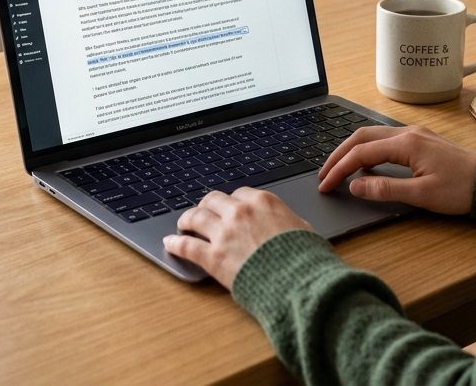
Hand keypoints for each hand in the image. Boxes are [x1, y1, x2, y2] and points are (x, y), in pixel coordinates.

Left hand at [164, 188, 313, 288]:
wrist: (298, 282)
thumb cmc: (305, 258)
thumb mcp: (304, 230)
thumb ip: (289, 222)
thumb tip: (292, 225)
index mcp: (263, 202)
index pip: (240, 193)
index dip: (232, 201)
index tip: (229, 208)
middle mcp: (240, 212)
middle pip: (213, 200)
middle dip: (207, 206)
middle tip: (203, 212)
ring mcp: (224, 233)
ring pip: (195, 217)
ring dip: (187, 219)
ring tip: (183, 224)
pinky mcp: (213, 257)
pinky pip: (187, 245)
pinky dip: (175, 243)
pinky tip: (169, 243)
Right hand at [318, 125, 475, 214]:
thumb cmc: (462, 189)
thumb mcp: (422, 195)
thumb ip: (386, 189)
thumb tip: (355, 186)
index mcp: (406, 144)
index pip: (361, 153)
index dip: (339, 169)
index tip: (325, 184)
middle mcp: (408, 133)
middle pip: (361, 137)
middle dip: (338, 154)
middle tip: (323, 173)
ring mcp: (415, 135)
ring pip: (372, 136)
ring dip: (352, 150)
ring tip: (338, 168)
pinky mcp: (421, 141)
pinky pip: (385, 140)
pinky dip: (367, 149)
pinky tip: (365, 164)